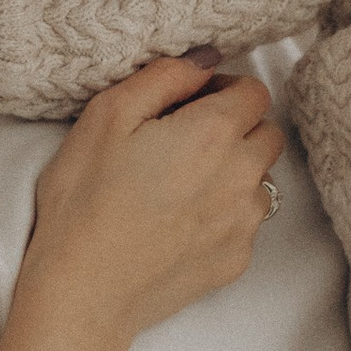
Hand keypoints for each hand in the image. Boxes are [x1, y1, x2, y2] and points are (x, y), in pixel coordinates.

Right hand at [0, 61, 280, 350]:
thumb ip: (165, 76)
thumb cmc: (85, 200)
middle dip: (236, 127)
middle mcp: (242, 176)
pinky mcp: (236, 261)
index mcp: (214, 133)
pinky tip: (180, 221)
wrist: (84, 291)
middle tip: (185, 139)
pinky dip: (224, 214)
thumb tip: (205, 58)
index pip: (254, 91)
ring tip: (181, 184)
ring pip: (261, 180)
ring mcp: (244, 223)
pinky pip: (246, 222)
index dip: (222, 89)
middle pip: (267, 133)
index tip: (189, 102)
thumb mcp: (107, 115)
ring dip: (235, 172)